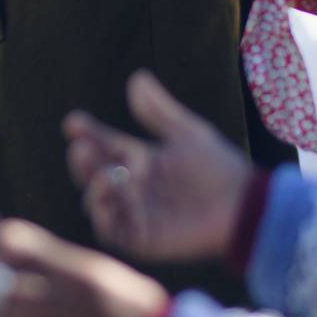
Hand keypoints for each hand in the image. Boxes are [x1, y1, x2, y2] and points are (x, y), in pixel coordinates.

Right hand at [64, 69, 253, 263]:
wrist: (243, 205)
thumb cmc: (218, 167)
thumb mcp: (187, 133)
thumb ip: (159, 110)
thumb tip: (136, 77)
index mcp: (140, 159)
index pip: (106, 144)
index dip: (88, 133)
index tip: (73, 122)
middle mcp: (132, 185)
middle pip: (96, 172)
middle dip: (84, 161)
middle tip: (81, 147)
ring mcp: (135, 212)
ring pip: (100, 201)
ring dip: (93, 188)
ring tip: (101, 174)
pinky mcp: (142, 238)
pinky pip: (114, 231)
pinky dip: (104, 217)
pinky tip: (105, 202)